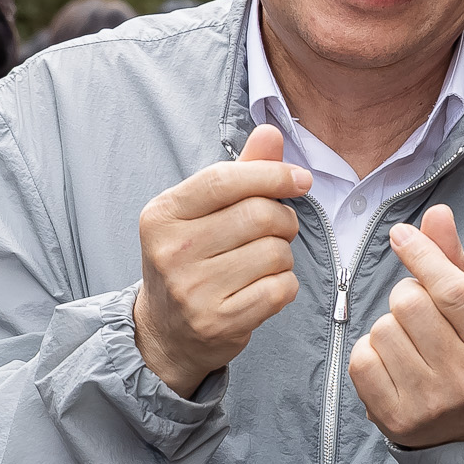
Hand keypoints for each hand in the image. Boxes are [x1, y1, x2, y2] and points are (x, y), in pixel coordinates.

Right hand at [134, 124, 308, 397]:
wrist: (166, 332)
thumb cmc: (191, 260)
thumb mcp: (202, 212)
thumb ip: (240, 172)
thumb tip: (271, 130)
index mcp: (163, 214)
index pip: (226, 179)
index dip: (273, 174)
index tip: (301, 179)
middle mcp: (171, 250)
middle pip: (260, 215)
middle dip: (284, 220)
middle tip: (277, 231)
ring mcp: (192, 290)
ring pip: (276, 253)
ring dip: (283, 256)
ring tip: (262, 263)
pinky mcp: (217, 322)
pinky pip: (280, 289)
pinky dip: (284, 286)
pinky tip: (263, 288)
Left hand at [348, 205, 463, 448]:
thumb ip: (454, 261)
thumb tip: (436, 212)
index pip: (452, 291)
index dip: (422, 255)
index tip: (401, 235)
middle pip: (409, 304)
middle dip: (407, 296)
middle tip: (419, 315)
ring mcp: (429, 403)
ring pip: (382, 329)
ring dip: (388, 326)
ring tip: (409, 344)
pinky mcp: (395, 420)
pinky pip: (362, 359)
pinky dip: (369, 352)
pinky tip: (390, 363)